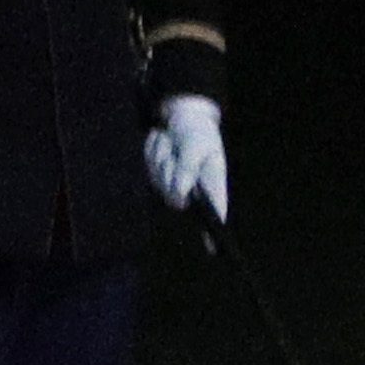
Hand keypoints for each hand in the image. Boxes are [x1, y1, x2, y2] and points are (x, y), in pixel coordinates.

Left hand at [145, 91, 227, 224]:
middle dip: (168, 171)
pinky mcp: (158, 177)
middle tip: (174, 151)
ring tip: (171, 143)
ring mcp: (174, 184)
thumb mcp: (196, 145)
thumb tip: (180, 195)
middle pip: (173, 196)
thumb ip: (188, 169)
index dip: (213, 231)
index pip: (216, 212)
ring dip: (160, 158)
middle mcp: (194, 189)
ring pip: (158, 181)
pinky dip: (152, 153)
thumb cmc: (197, 133)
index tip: (213, 246)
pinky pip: (148, 169)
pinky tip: (163, 143)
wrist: (182, 118)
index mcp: (213, 184)